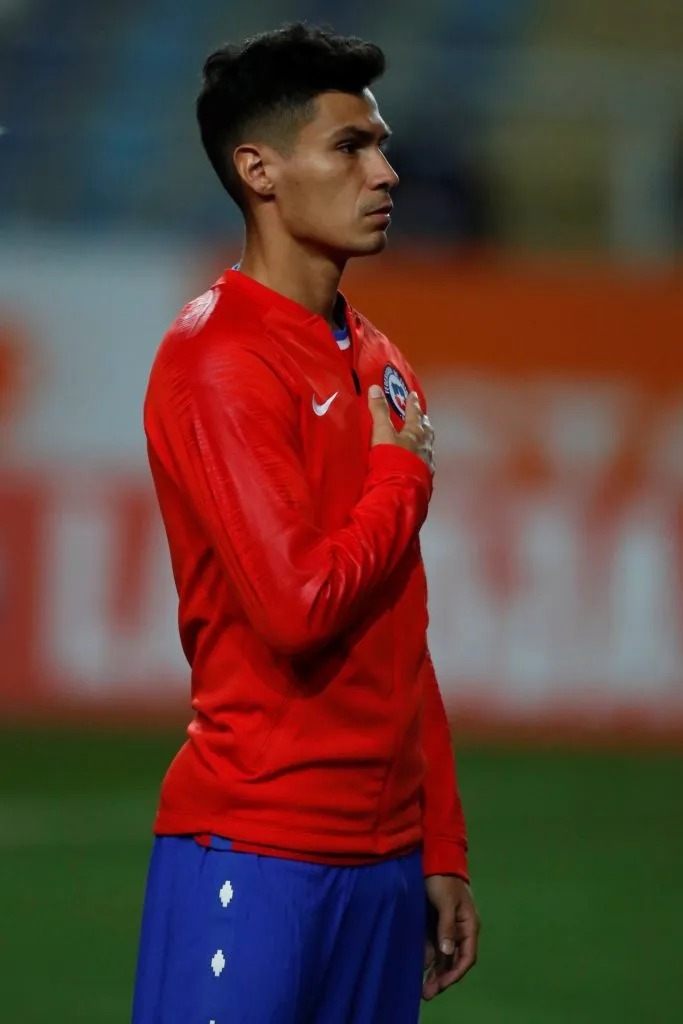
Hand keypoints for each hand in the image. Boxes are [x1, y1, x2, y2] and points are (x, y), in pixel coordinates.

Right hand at [368, 385, 434, 472]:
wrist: (400, 488)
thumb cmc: (392, 458)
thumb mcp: (382, 432)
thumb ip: (379, 411)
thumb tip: (375, 388)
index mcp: (416, 432)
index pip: (415, 413)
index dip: (413, 403)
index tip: (413, 395)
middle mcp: (425, 446)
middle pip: (426, 429)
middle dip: (423, 421)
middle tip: (421, 416)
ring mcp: (427, 462)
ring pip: (427, 446)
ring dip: (424, 440)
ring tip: (420, 438)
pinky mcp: (425, 476)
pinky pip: (425, 462)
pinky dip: (421, 457)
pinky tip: (417, 460)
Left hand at [423, 875, 479, 1000]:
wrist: (434, 860)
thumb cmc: (443, 880)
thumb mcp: (446, 902)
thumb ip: (447, 926)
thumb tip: (447, 952)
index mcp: (469, 925)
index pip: (467, 956)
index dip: (456, 973)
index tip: (442, 985)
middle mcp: (460, 930)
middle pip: (454, 960)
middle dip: (442, 978)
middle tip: (427, 993)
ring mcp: (447, 928)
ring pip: (443, 956)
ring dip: (434, 972)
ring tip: (421, 988)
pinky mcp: (435, 924)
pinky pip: (433, 946)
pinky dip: (428, 958)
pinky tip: (418, 968)